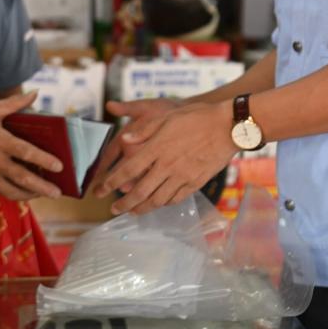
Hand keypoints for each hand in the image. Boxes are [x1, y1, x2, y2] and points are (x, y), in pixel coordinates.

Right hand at [0, 92, 63, 200]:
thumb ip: (13, 104)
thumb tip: (34, 93)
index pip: (26, 152)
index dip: (44, 160)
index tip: (60, 167)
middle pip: (22, 178)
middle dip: (42, 187)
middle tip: (57, 192)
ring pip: (10, 191)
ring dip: (28, 194)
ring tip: (41, 193)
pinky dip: (9, 192)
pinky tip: (18, 189)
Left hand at [97, 100, 237, 215]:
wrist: (228, 126)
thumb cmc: (196, 116)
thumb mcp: (166, 117)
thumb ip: (144, 130)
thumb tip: (125, 140)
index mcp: (156, 148)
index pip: (127, 170)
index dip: (110, 182)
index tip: (100, 191)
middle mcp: (166, 165)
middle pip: (139, 191)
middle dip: (123, 204)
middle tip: (113, 210)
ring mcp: (182, 176)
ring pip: (157, 200)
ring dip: (142, 208)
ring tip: (133, 212)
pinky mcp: (196, 182)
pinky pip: (176, 199)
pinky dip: (164, 204)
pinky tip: (159, 204)